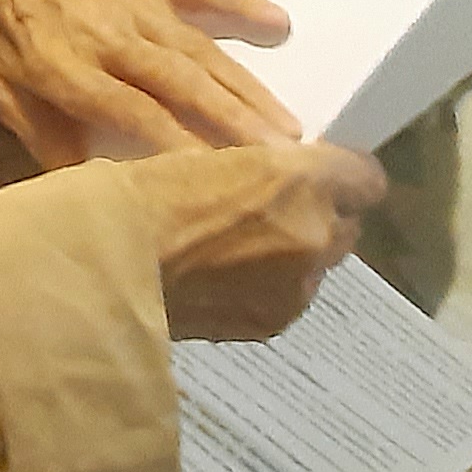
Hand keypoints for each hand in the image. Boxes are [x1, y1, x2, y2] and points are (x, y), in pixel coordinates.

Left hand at [0, 0, 298, 165]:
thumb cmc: (2, 38)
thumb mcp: (4, 95)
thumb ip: (48, 142)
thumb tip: (92, 197)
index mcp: (64, 67)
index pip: (130, 112)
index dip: (175, 144)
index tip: (219, 179)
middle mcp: (106, 34)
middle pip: (178, 82)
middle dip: (231, 123)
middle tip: (281, 161)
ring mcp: (132, 0)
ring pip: (198, 48)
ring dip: (246, 87)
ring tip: (289, 128)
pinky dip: (240, 2)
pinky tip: (279, 25)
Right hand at [127, 141, 386, 339]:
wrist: (108, 263)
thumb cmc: (140, 191)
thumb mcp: (204, 149)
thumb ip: (263, 166)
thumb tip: (281, 174)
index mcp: (303, 177)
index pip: (363, 177)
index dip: (341, 174)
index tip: (314, 172)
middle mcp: (317, 233)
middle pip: (347, 224)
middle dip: (319, 215)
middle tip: (268, 208)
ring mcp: (297, 286)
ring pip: (317, 264)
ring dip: (293, 254)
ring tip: (235, 247)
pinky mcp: (271, 321)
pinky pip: (286, 297)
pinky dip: (267, 287)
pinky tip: (221, 278)